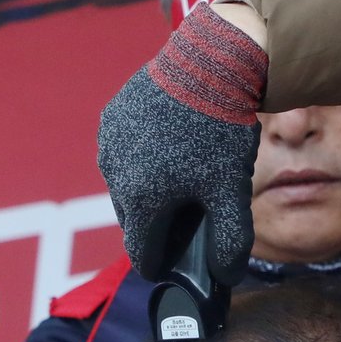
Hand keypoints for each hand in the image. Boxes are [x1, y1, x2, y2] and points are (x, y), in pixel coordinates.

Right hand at [98, 4, 267, 281]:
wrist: (211, 65)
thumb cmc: (222, 133)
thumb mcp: (232, 192)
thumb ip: (229, 241)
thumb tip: (226, 277)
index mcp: (139, 199)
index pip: (143, 253)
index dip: (165, 264)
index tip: (184, 263)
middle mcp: (113, 173)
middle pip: (135, 221)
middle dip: (161, 226)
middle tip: (194, 219)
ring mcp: (109, 142)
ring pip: (128, 186)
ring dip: (151, 193)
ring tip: (187, 183)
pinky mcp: (112, 116)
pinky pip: (125, 154)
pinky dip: (145, 162)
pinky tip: (174, 152)